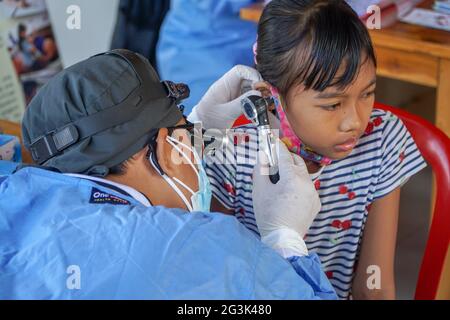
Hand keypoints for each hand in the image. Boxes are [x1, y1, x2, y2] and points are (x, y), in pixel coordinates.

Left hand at [188, 65, 262, 128]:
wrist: (201, 129)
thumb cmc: (210, 120)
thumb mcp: (226, 113)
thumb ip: (242, 104)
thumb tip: (258, 95)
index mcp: (223, 84)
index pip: (239, 71)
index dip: (252, 74)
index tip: (260, 85)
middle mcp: (229, 87)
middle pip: (248, 78)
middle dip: (258, 85)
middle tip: (266, 96)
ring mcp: (233, 94)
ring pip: (250, 88)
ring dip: (258, 93)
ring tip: (264, 103)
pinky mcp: (236, 102)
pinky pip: (249, 97)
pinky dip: (255, 101)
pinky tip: (259, 107)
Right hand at [252, 141, 320, 256]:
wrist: (283, 239)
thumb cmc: (268, 214)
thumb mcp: (259, 191)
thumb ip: (260, 169)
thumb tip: (262, 155)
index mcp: (292, 178)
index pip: (284, 156)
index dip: (277, 147)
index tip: (273, 140)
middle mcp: (306, 183)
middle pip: (297, 162)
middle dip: (286, 158)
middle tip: (275, 159)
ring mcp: (313, 193)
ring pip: (303, 175)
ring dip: (293, 172)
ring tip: (280, 179)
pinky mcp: (316, 203)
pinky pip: (307, 188)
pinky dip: (299, 185)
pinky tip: (288, 193)